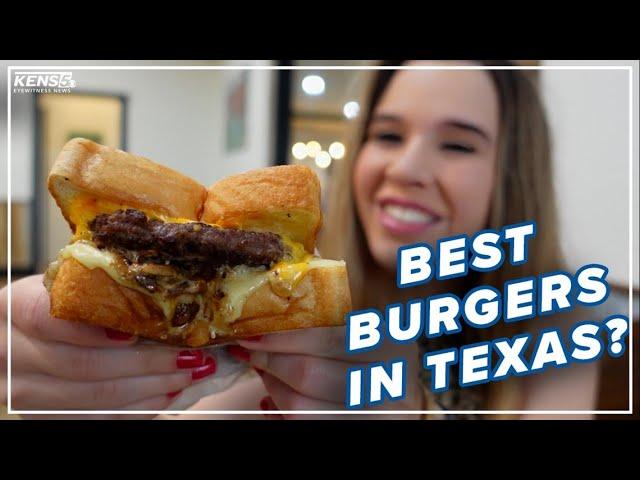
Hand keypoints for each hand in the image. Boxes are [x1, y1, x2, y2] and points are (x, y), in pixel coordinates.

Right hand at [0, 275, 217, 418]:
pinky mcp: (42, 416)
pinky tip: (168, 393)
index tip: (136, 331)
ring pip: (93, 397)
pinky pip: (97, 419)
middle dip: (145, 362)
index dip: (94, 329)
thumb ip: (100, 289)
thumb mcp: (68, 285)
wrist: (29, 338)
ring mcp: (23, 391)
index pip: (48, 317)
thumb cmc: (60, 303)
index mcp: (15, 308)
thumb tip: (168, 294)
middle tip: (189, 356)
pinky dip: (137, 408)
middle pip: (81, 365)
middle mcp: (8, 352)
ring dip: (150, 388)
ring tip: (190, 374)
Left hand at [227, 327, 424, 418]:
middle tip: (251, 352)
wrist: (403, 401)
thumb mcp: (369, 330)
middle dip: (270, 362)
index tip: (253, 333)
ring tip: (263, 372)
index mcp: (391, 344)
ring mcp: (373, 415)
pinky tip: (273, 399)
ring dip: (272, 388)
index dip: (285, 337)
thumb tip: (268, 317)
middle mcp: (387, 382)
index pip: (329, 339)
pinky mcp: (357, 431)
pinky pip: (304, 426)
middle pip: (310, 375)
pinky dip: (280, 412)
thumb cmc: (378, 357)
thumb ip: (332, 319)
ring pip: (302, 408)